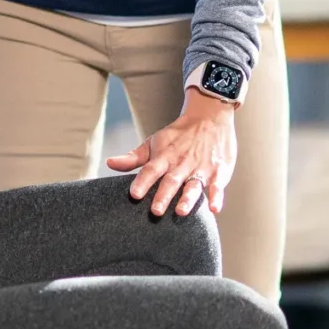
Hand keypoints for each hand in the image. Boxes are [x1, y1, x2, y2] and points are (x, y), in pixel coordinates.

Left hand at [108, 89, 236, 216]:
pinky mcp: (219, 171)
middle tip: (155, 211)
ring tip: (180, 211)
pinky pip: (218, 186)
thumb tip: (110, 163)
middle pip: (171, 181)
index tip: (134, 194)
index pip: (151, 170)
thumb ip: (133, 158)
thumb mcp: (154, 142)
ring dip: (188, 199)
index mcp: (165, 157)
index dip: (142, 182)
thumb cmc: (178, 135)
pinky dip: (217, 197)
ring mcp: (201, 168)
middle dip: (163, 195)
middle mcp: (182, 163)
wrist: (210, 116)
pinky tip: (214, 209)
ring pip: (193, 185)